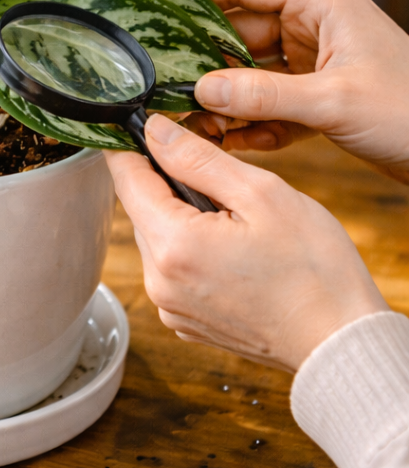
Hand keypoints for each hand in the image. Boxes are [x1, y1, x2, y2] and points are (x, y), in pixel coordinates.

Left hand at [105, 114, 387, 371]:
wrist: (342, 342)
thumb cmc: (315, 271)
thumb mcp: (261, 194)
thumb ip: (198, 158)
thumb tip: (156, 130)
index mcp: (172, 245)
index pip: (125, 178)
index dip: (130, 146)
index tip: (141, 125)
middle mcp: (158, 280)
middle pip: (141, 207)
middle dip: (167, 182)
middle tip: (213, 173)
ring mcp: (169, 304)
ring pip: (157, 236)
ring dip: (181, 217)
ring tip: (231, 217)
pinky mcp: (184, 318)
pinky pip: (171, 268)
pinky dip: (190, 249)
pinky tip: (231, 249)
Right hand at [190, 0, 408, 183]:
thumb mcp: (333, 101)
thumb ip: (262, 95)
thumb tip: (201, 91)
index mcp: (321, 1)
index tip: (154, 16)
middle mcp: (313, 24)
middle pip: (238, 33)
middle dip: (206, 64)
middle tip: (169, 87)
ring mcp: (314, 60)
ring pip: (250, 72)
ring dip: (226, 100)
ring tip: (197, 125)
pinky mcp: (317, 94)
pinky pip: (269, 101)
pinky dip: (253, 122)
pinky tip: (237, 143)